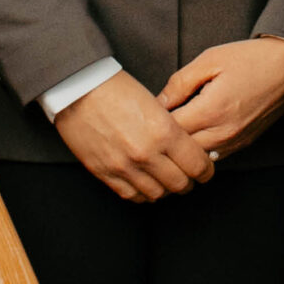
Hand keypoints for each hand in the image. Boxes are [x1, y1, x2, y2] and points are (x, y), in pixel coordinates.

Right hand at [51, 72, 215, 201]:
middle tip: (189, 175)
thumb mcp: (155, 103)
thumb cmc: (116, 89)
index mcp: (164, 132)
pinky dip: (143, 193)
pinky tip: (146, 184)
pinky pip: (131, 195)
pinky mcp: (105, 173)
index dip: (206, 170)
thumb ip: (171, 128)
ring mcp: (124, 166)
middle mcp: (146, 153)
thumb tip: (186, 146)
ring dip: (166, 189)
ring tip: (167, 180)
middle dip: (189, 181)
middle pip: (180, 184)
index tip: (205, 169)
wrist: (78, 89)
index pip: (197, 164)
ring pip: (158, 194)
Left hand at [161, 36, 283, 154]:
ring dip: (182, 148)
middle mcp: (223, 132)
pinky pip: (214, 156)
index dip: (154, 122)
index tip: (145, 113)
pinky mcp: (244, 143)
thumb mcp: (209, 60)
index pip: (170, 129)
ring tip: (171, 132)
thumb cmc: (249, 58)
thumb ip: (179, 83)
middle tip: (152, 126)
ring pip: (196, 158)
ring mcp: (235, 141)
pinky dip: (200, 150)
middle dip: (165, 139)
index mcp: (212, 109)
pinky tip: (194, 135)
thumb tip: (157, 103)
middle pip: (181, 149)